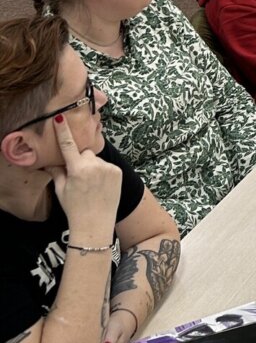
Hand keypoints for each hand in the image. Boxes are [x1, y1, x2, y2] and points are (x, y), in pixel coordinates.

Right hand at [46, 115, 120, 244]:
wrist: (95, 224)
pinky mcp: (118, 171)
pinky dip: (103, 172)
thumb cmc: (75, 208)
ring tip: (91, 186)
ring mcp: (108, 168)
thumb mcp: (61, 190)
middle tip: (79, 177)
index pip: (68, 145)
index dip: (63, 131)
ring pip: (96, 160)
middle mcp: (94, 165)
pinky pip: (106, 166)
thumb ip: (57, 172)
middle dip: (80, 160)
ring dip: (93, 167)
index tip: (60, 117)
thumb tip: (51, 160)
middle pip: (84, 153)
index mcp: (77, 169)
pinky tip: (100, 186)